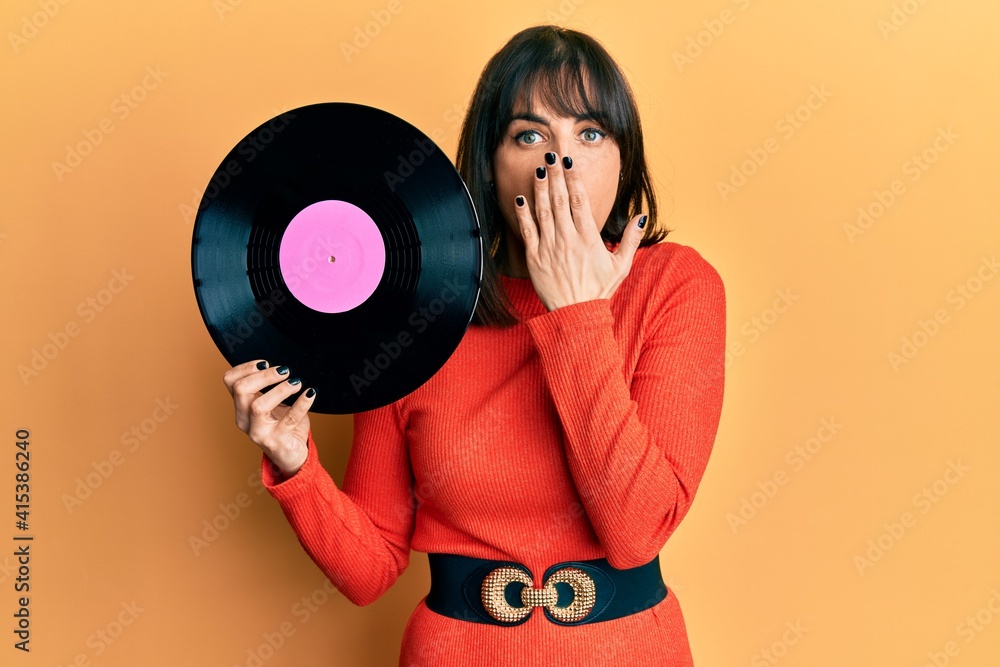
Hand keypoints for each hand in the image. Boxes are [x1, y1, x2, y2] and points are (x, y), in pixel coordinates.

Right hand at [222, 360, 315, 477]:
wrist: (292, 455)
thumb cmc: (283, 425)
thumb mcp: (272, 403)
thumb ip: (268, 387)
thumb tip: (280, 365)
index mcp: (241, 407)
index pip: (230, 381)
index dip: (246, 367)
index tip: (265, 363)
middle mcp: (244, 420)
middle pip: (241, 390)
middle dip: (264, 376)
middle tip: (284, 371)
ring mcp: (259, 432)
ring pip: (258, 406)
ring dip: (280, 390)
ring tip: (296, 382)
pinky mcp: (277, 441)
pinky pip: (289, 419)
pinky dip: (301, 403)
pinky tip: (310, 393)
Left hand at [514, 152, 646, 311]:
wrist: (576, 315)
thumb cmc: (599, 291)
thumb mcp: (622, 265)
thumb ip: (632, 239)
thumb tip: (642, 216)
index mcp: (588, 238)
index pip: (579, 201)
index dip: (573, 179)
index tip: (569, 163)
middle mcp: (568, 239)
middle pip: (559, 200)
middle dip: (555, 176)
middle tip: (551, 157)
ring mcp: (550, 248)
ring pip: (543, 212)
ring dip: (540, 189)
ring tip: (539, 170)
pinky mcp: (535, 259)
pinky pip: (528, 231)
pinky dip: (524, 214)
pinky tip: (521, 198)